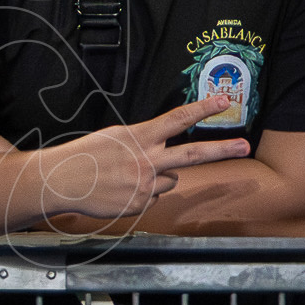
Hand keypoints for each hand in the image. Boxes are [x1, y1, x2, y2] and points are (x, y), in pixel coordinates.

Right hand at [37, 97, 250, 223]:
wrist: (61, 182)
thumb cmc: (85, 155)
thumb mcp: (115, 137)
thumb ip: (143, 140)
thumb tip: (164, 147)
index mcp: (139, 137)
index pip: (177, 119)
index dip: (203, 109)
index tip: (224, 100)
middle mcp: (147, 160)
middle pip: (193, 154)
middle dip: (222, 149)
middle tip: (244, 146)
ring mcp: (145, 185)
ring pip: (169, 180)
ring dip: (156, 177)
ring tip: (126, 176)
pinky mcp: (140, 204)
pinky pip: (153, 196)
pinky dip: (141, 194)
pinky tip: (120, 190)